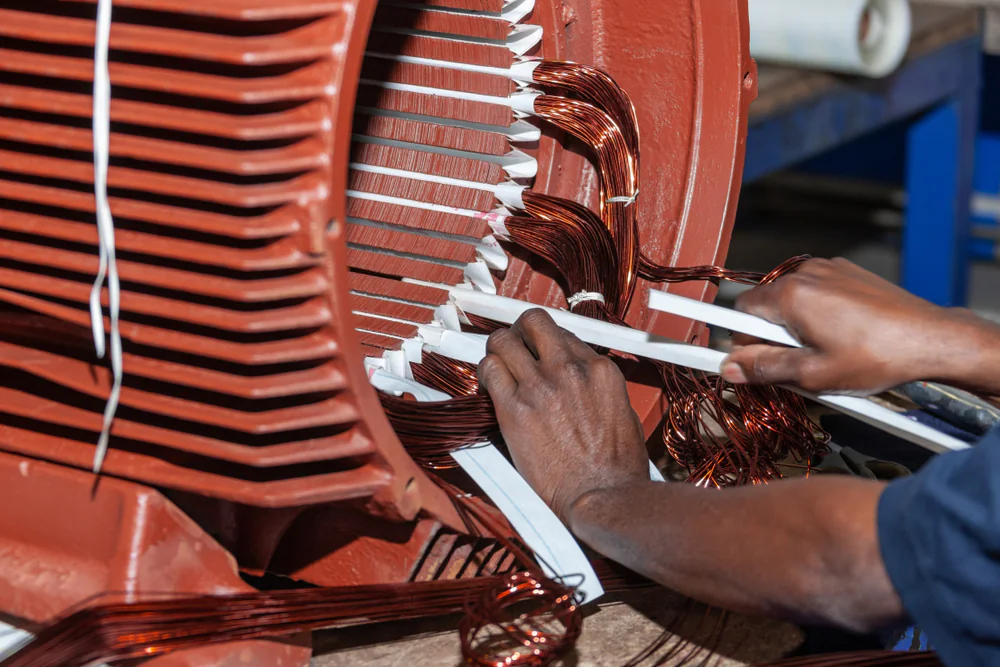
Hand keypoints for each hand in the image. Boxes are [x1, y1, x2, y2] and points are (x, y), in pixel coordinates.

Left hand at [477, 309, 648, 522]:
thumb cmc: (617, 470)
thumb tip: (583, 389)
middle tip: (514, 348)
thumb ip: (599, 393)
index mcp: (601, 372)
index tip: (538, 356)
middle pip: (534, 322)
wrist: (604, 497)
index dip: (547, 346)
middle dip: (520, 332)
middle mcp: (571, 370)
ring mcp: (542, 385)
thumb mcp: (622, 416)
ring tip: (496, 366)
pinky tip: (488, 386)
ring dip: (497, 350)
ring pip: (503, 340)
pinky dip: (485, 374)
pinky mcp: (516, 408)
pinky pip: (490, 370)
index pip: (564, 336)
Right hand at [722, 257, 993, 394]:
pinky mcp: (846, 271)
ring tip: (823, 352)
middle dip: (769, 336)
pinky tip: (839, 336)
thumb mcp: (812, 374)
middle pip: (762, 306)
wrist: (932, 339)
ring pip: (788, 300)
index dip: (736, 341)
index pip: (737, 314)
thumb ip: (764, 369)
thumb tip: (729, 368)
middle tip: (795, 364)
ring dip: (793, 325)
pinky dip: (814, 313)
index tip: (720, 351)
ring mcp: (827, 268)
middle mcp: (803, 273)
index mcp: (789, 295)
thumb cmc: (875, 358)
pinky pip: (812, 291)